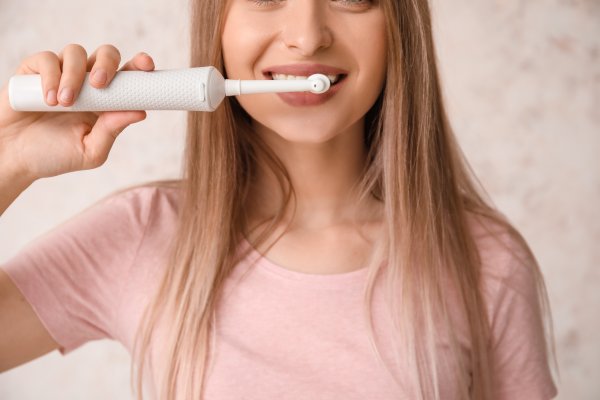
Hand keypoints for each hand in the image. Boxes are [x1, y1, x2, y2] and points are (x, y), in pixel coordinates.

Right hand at [0, 44, 154, 181]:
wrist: (14, 157)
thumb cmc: (54, 155)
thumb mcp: (90, 150)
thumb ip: (112, 130)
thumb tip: (140, 112)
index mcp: (106, 101)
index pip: (128, 76)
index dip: (139, 66)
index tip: (146, 65)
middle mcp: (87, 83)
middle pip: (106, 53)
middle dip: (108, 63)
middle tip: (100, 85)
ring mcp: (61, 74)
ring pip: (77, 52)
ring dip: (75, 76)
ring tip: (66, 104)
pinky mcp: (34, 70)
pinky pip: (48, 59)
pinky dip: (51, 77)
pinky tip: (49, 101)